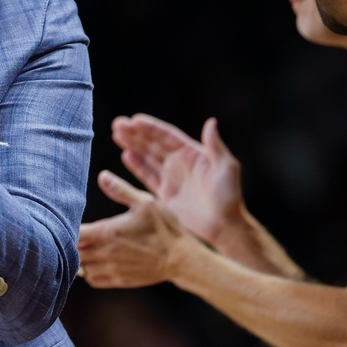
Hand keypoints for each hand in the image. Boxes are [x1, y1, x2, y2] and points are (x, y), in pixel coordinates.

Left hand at [78, 170, 196, 287]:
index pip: (73, 233)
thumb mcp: (146, 202)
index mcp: (107, 233)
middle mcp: (105, 253)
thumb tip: (102, 176)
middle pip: (72, 250)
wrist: (182, 259)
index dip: (65, 226)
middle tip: (70, 231)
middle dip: (68, 241)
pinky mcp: (119, 281)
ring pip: (80, 267)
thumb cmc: (164, 228)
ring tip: (82, 245)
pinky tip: (94, 260)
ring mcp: (111, 269)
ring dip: (78, 257)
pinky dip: (88, 272)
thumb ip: (121, 190)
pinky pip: (93, 280)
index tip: (67, 219)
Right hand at [112, 114, 242, 245]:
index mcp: (192, 153)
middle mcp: (179, 162)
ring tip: (117, 134)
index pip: (167, 136)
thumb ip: (215, 146)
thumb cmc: (230, 196)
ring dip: (132, 145)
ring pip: (147, 157)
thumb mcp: (226, 168)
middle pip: (153, 143)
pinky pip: (147, 176)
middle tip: (118, 123)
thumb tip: (210, 122)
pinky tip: (126, 155)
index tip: (135, 120)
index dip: (151, 127)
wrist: (224, 226)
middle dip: (136, 133)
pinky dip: (137, 165)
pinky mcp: (165, 193)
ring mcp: (171, 177)